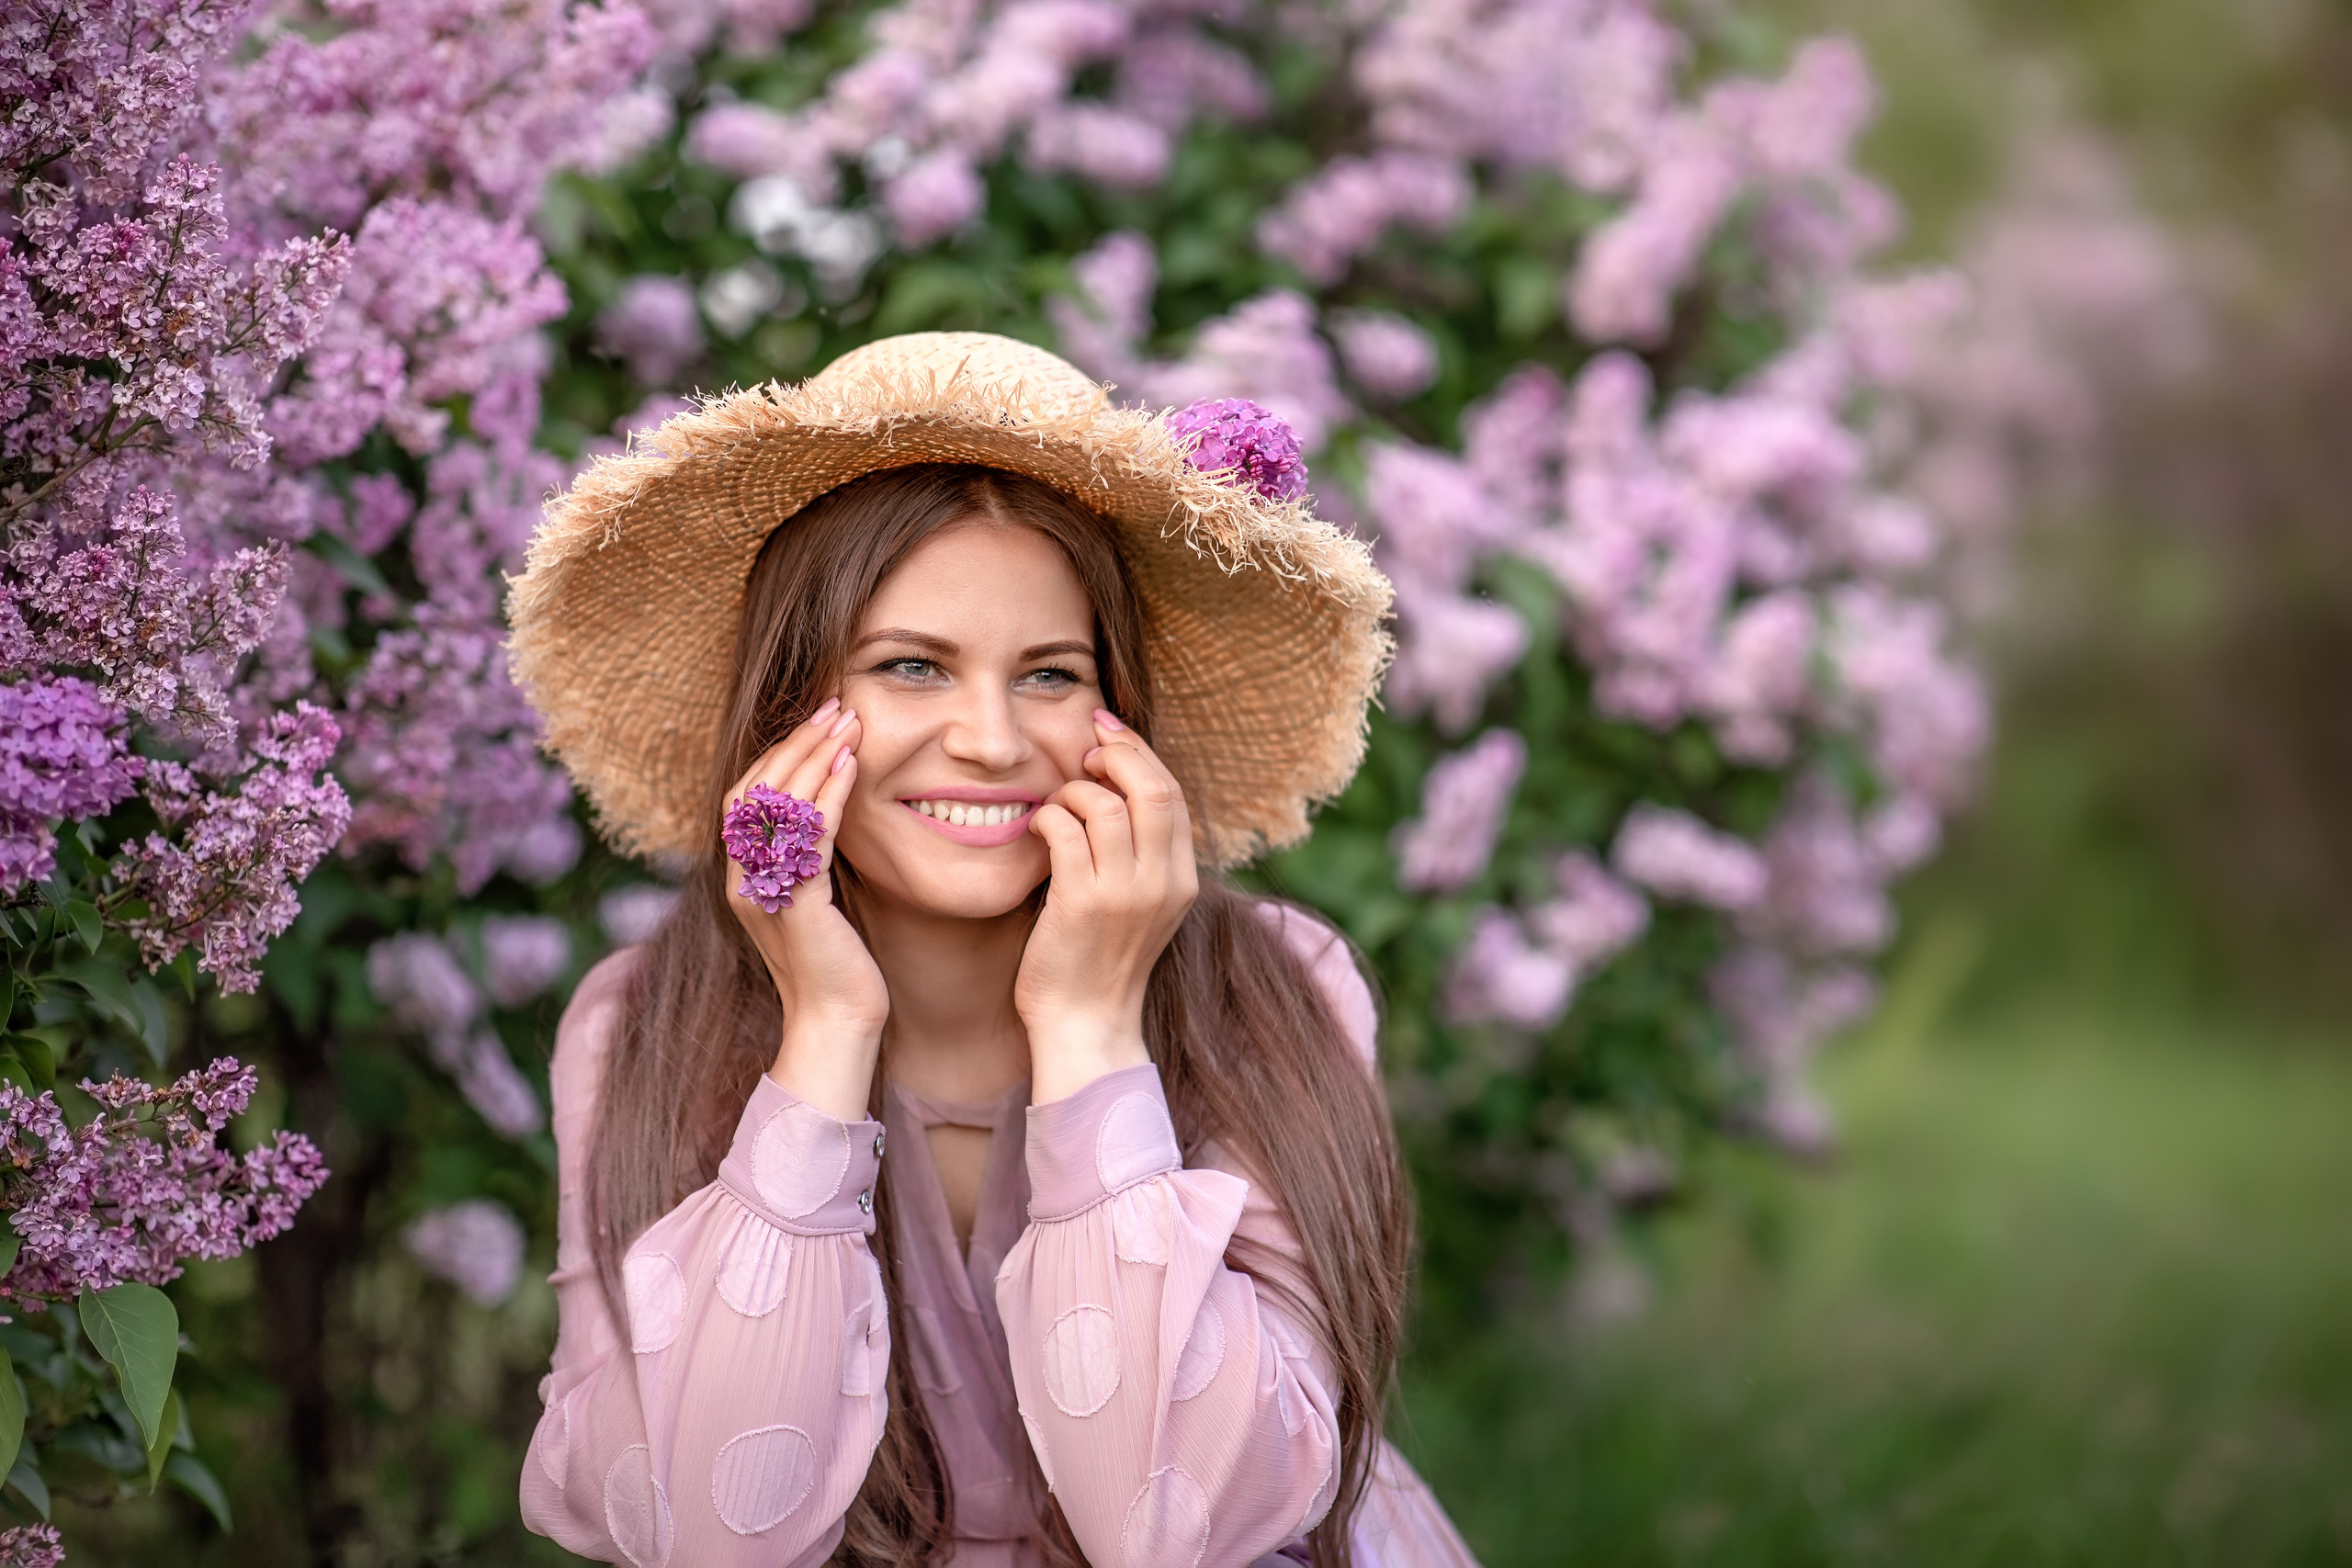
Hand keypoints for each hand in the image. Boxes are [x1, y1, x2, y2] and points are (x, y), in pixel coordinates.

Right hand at [724, 699, 885, 1119]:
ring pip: (776, 805)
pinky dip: (828, 794)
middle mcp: (741, 880)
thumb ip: (809, 858)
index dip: (778, 751)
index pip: (746, 795)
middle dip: (794, 741)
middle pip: (754, 789)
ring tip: (845, 721)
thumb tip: (828, 808)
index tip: (815, 718)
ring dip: (813, 755)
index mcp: (742, 876)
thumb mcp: (818, 899)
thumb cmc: (837, 965)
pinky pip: (806, 837)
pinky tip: (852, 767)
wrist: (838, 1026)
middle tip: (832, 705)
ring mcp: (762, 893)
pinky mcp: (794, 907)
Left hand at [1017, 709, 1199, 1101]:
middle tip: (1084, 753)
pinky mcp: (1081, 904)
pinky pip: (1065, 830)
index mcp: (1182, 880)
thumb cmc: (1099, 959)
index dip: (1139, 754)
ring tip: (1056, 807)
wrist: (1084, 1024)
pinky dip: (1047, 817)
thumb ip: (1141, 852)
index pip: (1172, 794)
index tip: (1107, 733)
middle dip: (1115, 755)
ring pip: (1106, 804)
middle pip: (1152, 788)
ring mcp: (1124, 895)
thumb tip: (1115, 782)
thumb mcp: (1140, 904)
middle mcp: (1162, 884)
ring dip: (1072, 790)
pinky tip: (1036, 830)